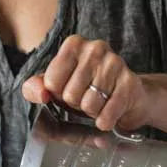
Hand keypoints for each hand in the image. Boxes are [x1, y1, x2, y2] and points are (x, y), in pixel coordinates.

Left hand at [22, 35, 149, 131]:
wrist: (128, 95)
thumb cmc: (87, 89)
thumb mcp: (57, 87)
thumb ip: (36, 88)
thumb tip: (40, 94)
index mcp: (73, 45)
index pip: (51, 83)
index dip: (58, 94)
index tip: (69, 89)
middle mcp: (95, 48)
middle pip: (70, 95)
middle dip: (77, 104)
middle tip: (87, 97)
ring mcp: (114, 64)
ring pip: (89, 105)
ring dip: (92, 112)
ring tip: (100, 102)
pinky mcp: (129, 84)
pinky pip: (106, 115)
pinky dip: (105, 121)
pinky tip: (109, 113)